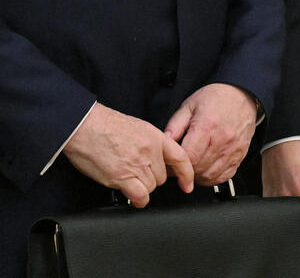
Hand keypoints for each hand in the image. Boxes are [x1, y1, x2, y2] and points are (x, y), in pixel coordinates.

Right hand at [63, 102, 193, 206]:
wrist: (84, 126)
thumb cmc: (104, 125)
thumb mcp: (137, 128)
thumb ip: (150, 144)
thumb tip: (154, 159)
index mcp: (156, 137)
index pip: (180, 158)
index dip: (186, 174)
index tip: (187, 184)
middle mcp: (150, 151)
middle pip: (162, 177)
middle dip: (152, 179)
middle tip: (137, 175)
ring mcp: (137, 164)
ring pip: (151, 187)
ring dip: (142, 188)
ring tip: (129, 181)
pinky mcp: (122, 177)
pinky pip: (140, 195)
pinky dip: (138, 200)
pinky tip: (134, 198)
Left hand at [164, 83, 257, 185]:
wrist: (241, 93)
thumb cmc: (215, 98)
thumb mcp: (189, 105)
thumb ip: (175, 125)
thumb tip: (164, 143)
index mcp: (207, 127)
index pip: (189, 158)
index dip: (177, 165)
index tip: (172, 163)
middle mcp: (222, 139)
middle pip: (199, 169)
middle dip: (186, 171)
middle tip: (180, 166)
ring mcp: (233, 148)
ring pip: (211, 175)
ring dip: (199, 176)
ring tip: (193, 167)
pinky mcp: (241, 153)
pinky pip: (225, 175)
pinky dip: (214, 177)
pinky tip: (207, 170)